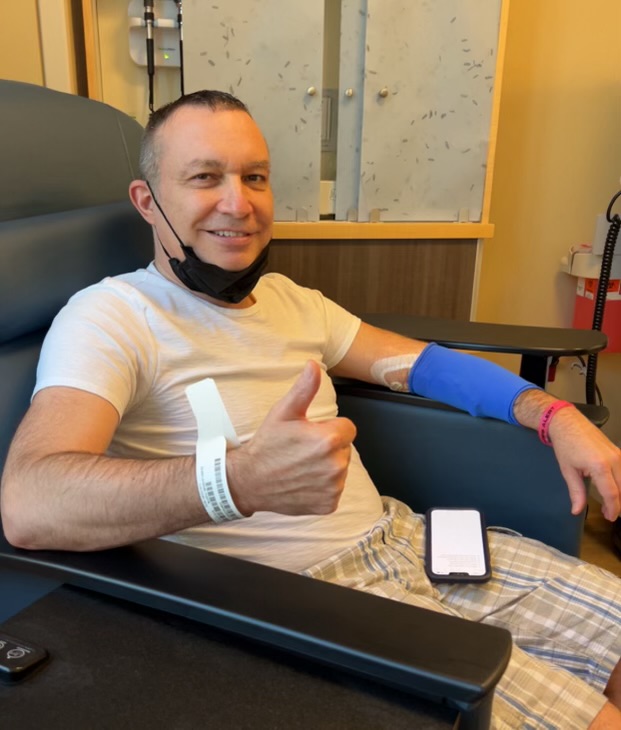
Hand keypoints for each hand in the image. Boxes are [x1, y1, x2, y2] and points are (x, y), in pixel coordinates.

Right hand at [226, 360, 356, 515]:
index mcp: (328, 439)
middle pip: (344, 448)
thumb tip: (314, 366)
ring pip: (341, 469)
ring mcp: (333, 487)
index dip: (329, 429)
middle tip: (302, 450)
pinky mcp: (329, 504)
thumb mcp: (284, 412)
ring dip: (327, 467)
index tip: (310, 434)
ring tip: (301, 466)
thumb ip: (304, 389)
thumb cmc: (267, 446)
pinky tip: (303, 481)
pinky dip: (323, 487)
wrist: (249, 481)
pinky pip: (335, 489)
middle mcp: (335, 465)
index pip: (347, 428)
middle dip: (329, 447)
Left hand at [549, 407, 620, 520]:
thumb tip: (577, 510)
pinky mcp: (618, 451)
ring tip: (611, 505)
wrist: (568, 422)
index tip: (610, 517)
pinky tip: (614, 490)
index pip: (612, 494)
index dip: (613, 509)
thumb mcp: (568, 470)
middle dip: (618, 504)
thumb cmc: (566, 445)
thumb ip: (576, 492)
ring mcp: (618, 454)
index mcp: (600, 466)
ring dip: (620, 494)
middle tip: (610, 514)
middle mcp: (614, 460)